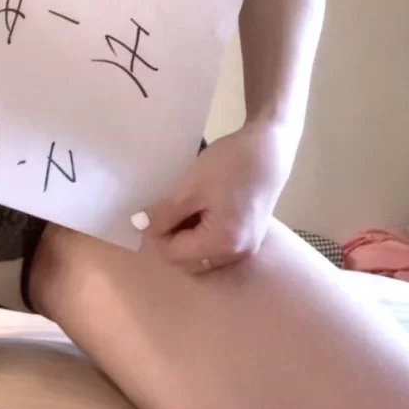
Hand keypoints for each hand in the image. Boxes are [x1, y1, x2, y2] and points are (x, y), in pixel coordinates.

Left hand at [145, 122, 293, 274]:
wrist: (269, 148)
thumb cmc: (229, 164)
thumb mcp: (190, 187)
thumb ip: (164, 212)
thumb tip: (139, 226)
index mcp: (222, 244)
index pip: (173, 254)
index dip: (157, 233)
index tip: (155, 207)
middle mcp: (237, 255)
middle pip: (188, 261)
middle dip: (172, 238)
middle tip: (170, 207)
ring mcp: (246, 248)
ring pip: (201, 255)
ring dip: (187, 236)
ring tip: (186, 206)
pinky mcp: (250, 237)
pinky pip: (217, 246)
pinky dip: (203, 232)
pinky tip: (203, 207)